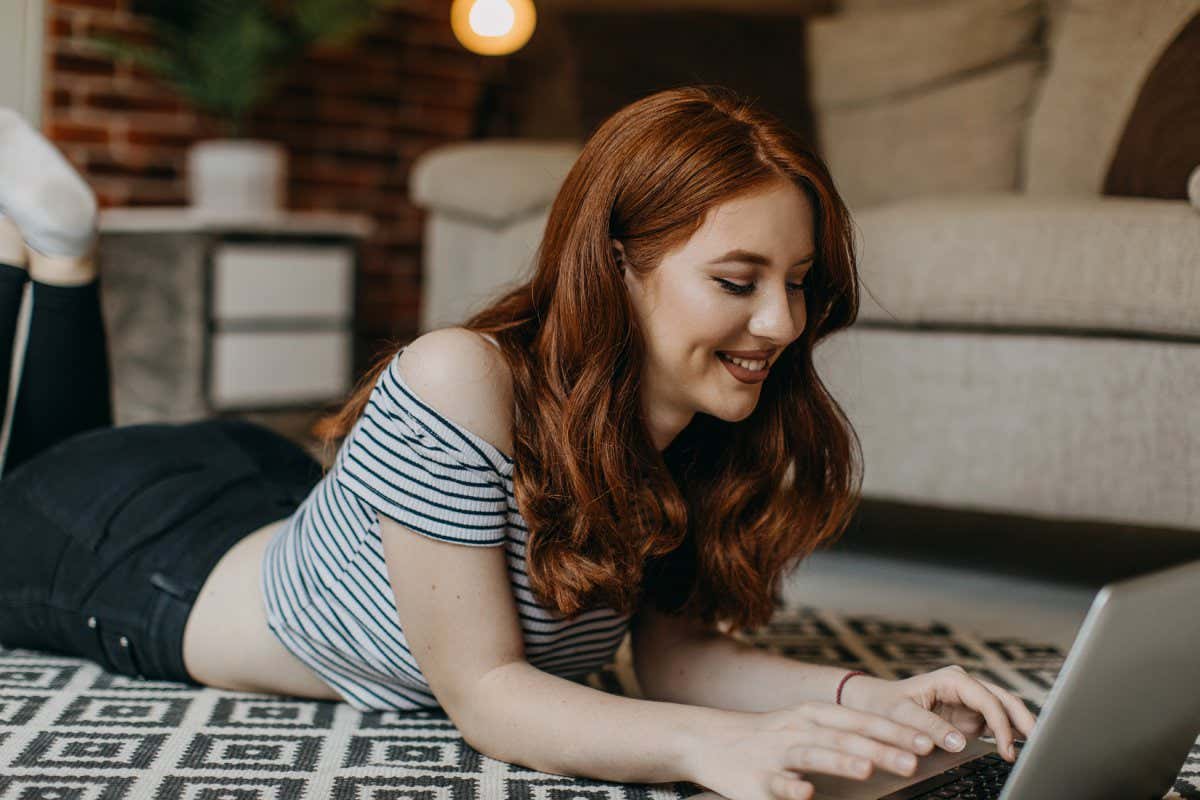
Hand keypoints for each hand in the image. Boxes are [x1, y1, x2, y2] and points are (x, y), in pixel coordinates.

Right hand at [687, 701, 942, 799]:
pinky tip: (805, 793)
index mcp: (815, 715)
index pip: (863, 719)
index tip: (929, 739)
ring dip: (840, 760)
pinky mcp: (756, 779)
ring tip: (866, 769)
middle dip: (881, 747)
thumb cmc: (770, 738)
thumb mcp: (808, 726)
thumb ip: (848, 736)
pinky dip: (791, 787)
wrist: (710, 741)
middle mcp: (798, 728)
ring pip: (813, 754)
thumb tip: (900, 746)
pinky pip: (776, 783)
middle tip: (914, 760)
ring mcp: (777, 753)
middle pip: (845, 736)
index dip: (896, 728)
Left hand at [838, 665, 1038, 762]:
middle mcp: (964, 685)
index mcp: (952, 678)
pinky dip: (1009, 734)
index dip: (1002, 724)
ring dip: (1020, 728)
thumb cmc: (885, 704)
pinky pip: (996, 723)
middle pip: (1004, 700)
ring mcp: (969, 700)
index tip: (1007, 749)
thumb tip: (958, 742)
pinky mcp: (969, 715)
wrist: (875, 704)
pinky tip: (1018, 748)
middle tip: (1039, 745)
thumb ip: (929, 726)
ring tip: (1035, 749)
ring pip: (1005, 710)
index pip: (987, 699)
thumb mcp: (902, 714)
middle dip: (1024, 720)